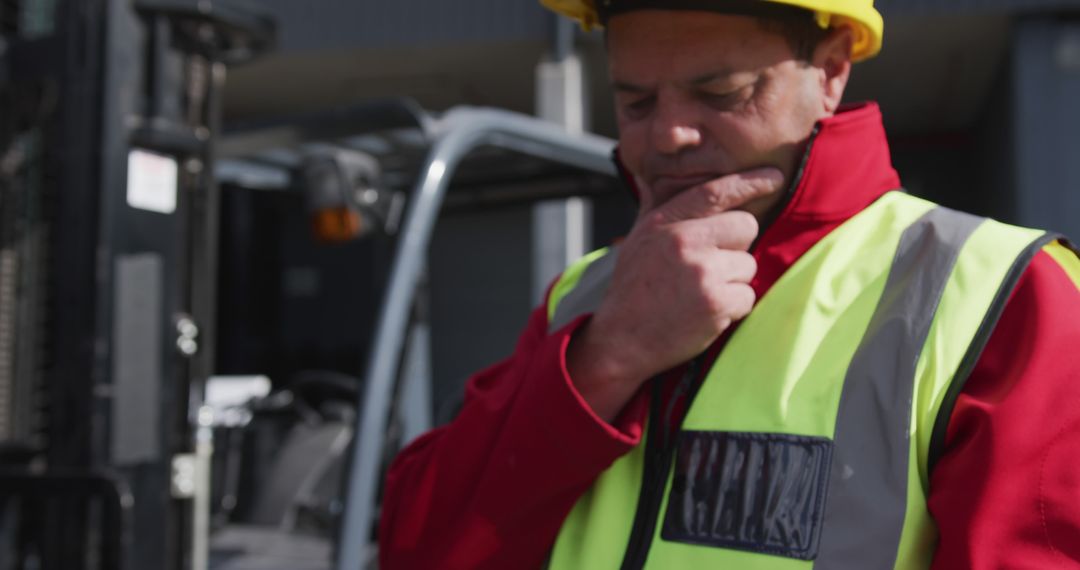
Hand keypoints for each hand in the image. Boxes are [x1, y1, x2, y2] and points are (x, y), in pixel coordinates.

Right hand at [566, 168, 783, 422]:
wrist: (620, 340)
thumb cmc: (632, 290)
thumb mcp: (637, 239)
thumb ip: (655, 208)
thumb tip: (652, 175)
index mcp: (663, 223)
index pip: (714, 192)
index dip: (749, 181)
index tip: (773, 175)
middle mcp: (683, 240)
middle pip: (745, 225)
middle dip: (736, 248)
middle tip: (710, 269)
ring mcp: (701, 271)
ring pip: (749, 264)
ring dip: (733, 282)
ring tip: (701, 294)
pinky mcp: (715, 302)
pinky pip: (748, 296)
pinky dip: (733, 309)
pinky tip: (706, 313)